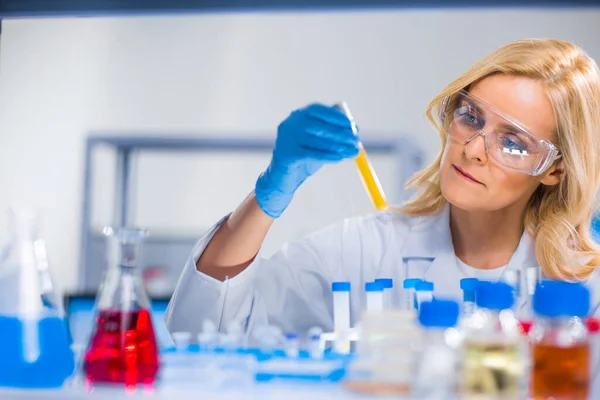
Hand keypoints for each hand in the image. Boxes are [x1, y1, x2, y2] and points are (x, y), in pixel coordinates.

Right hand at [255, 103, 359, 217]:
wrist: (284, 178)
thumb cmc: (305, 156)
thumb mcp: (319, 140)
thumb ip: (333, 131)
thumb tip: (354, 127)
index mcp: (298, 115)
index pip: (318, 110)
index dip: (337, 117)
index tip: (353, 126)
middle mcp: (290, 124)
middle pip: (320, 126)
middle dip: (341, 134)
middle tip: (357, 141)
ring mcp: (287, 138)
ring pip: (318, 141)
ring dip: (339, 147)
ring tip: (353, 152)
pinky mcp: (287, 154)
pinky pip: (313, 154)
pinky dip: (328, 156)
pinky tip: (339, 158)